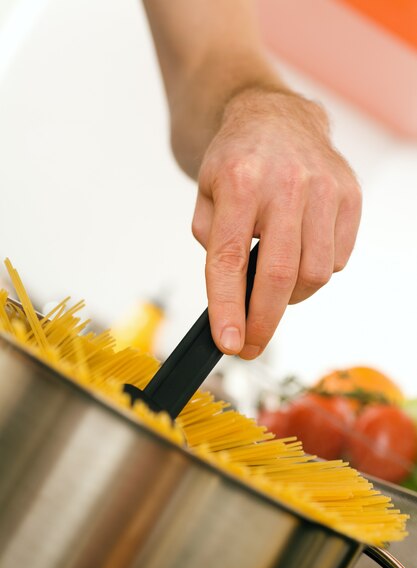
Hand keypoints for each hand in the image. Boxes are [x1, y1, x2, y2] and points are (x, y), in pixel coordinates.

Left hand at [192, 88, 361, 358]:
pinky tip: (299, 254)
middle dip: (263, 322)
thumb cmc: (238, 162)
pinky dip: (315, 272)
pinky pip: (338, 260)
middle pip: (279, 275)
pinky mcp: (350, 197)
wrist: (276, 118)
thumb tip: (233, 294)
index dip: (229, 308)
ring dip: (291, 296)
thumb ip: (212, 241)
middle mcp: (287, 184)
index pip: (230, 259)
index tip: (229, 344)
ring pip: (315, 274)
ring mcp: (325, 189)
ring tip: (273, 285)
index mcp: (240, 182)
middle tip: (250, 344)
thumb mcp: (206, 194)